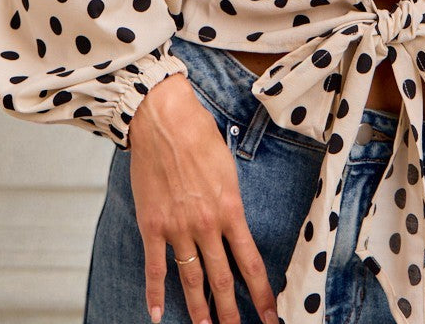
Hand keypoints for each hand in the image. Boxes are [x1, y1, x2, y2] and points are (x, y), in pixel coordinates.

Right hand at [128, 72, 278, 323]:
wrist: (164, 121)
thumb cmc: (199, 136)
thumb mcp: (228, 168)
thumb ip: (230, 200)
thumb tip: (232, 222)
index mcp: (230, 209)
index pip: (250, 261)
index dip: (262, 293)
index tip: (271, 315)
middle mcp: (206, 224)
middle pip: (223, 278)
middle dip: (232, 311)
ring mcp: (178, 228)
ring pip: (192, 279)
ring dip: (200, 309)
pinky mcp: (153, 225)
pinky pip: (155, 267)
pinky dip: (156, 294)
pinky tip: (158, 315)